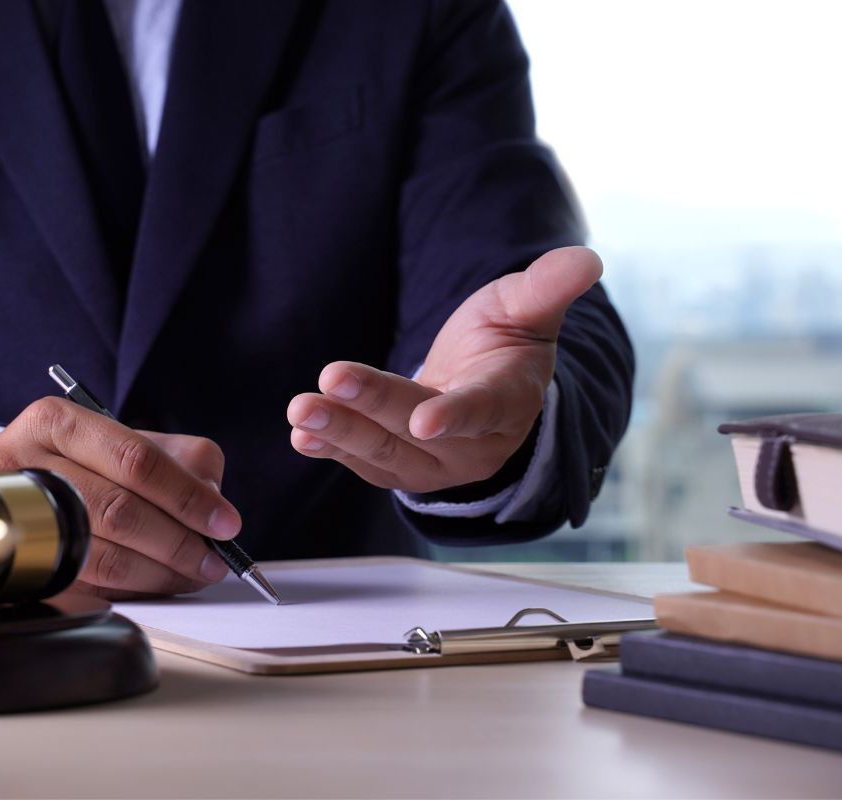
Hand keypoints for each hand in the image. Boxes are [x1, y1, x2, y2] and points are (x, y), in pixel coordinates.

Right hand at [0, 398, 238, 598]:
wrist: (13, 492)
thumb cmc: (81, 463)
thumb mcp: (126, 441)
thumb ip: (180, 460)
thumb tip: (214, 503)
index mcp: (57, 422)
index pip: (136, 460)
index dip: (187, 495)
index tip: (225, 522)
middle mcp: (27, 466)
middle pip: (119, 511)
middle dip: (178, 542)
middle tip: (212, 559)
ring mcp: (17, 520)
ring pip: (104, 556)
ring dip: (161, 573)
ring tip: (193, 573)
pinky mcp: (22, 565)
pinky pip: (89, 588)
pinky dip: (134, 590)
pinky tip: (158, 583)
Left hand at [286, 246, 602, 492]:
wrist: (484, 386)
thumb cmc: (504, 343)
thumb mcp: (526, 309)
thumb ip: (547, 287)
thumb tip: (586, 259)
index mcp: (509, 401)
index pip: (483, 410)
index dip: (457, 415)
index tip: (426, 419)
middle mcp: (473, 443)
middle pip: (415, 429)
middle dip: (369, 409)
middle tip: (326, 384)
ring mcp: (434, 462)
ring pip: (384, 451)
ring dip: (339, 432)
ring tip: (300, 410)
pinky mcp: (400, 468)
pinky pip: (365, 463)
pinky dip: (332, 448)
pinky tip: (300, 435)